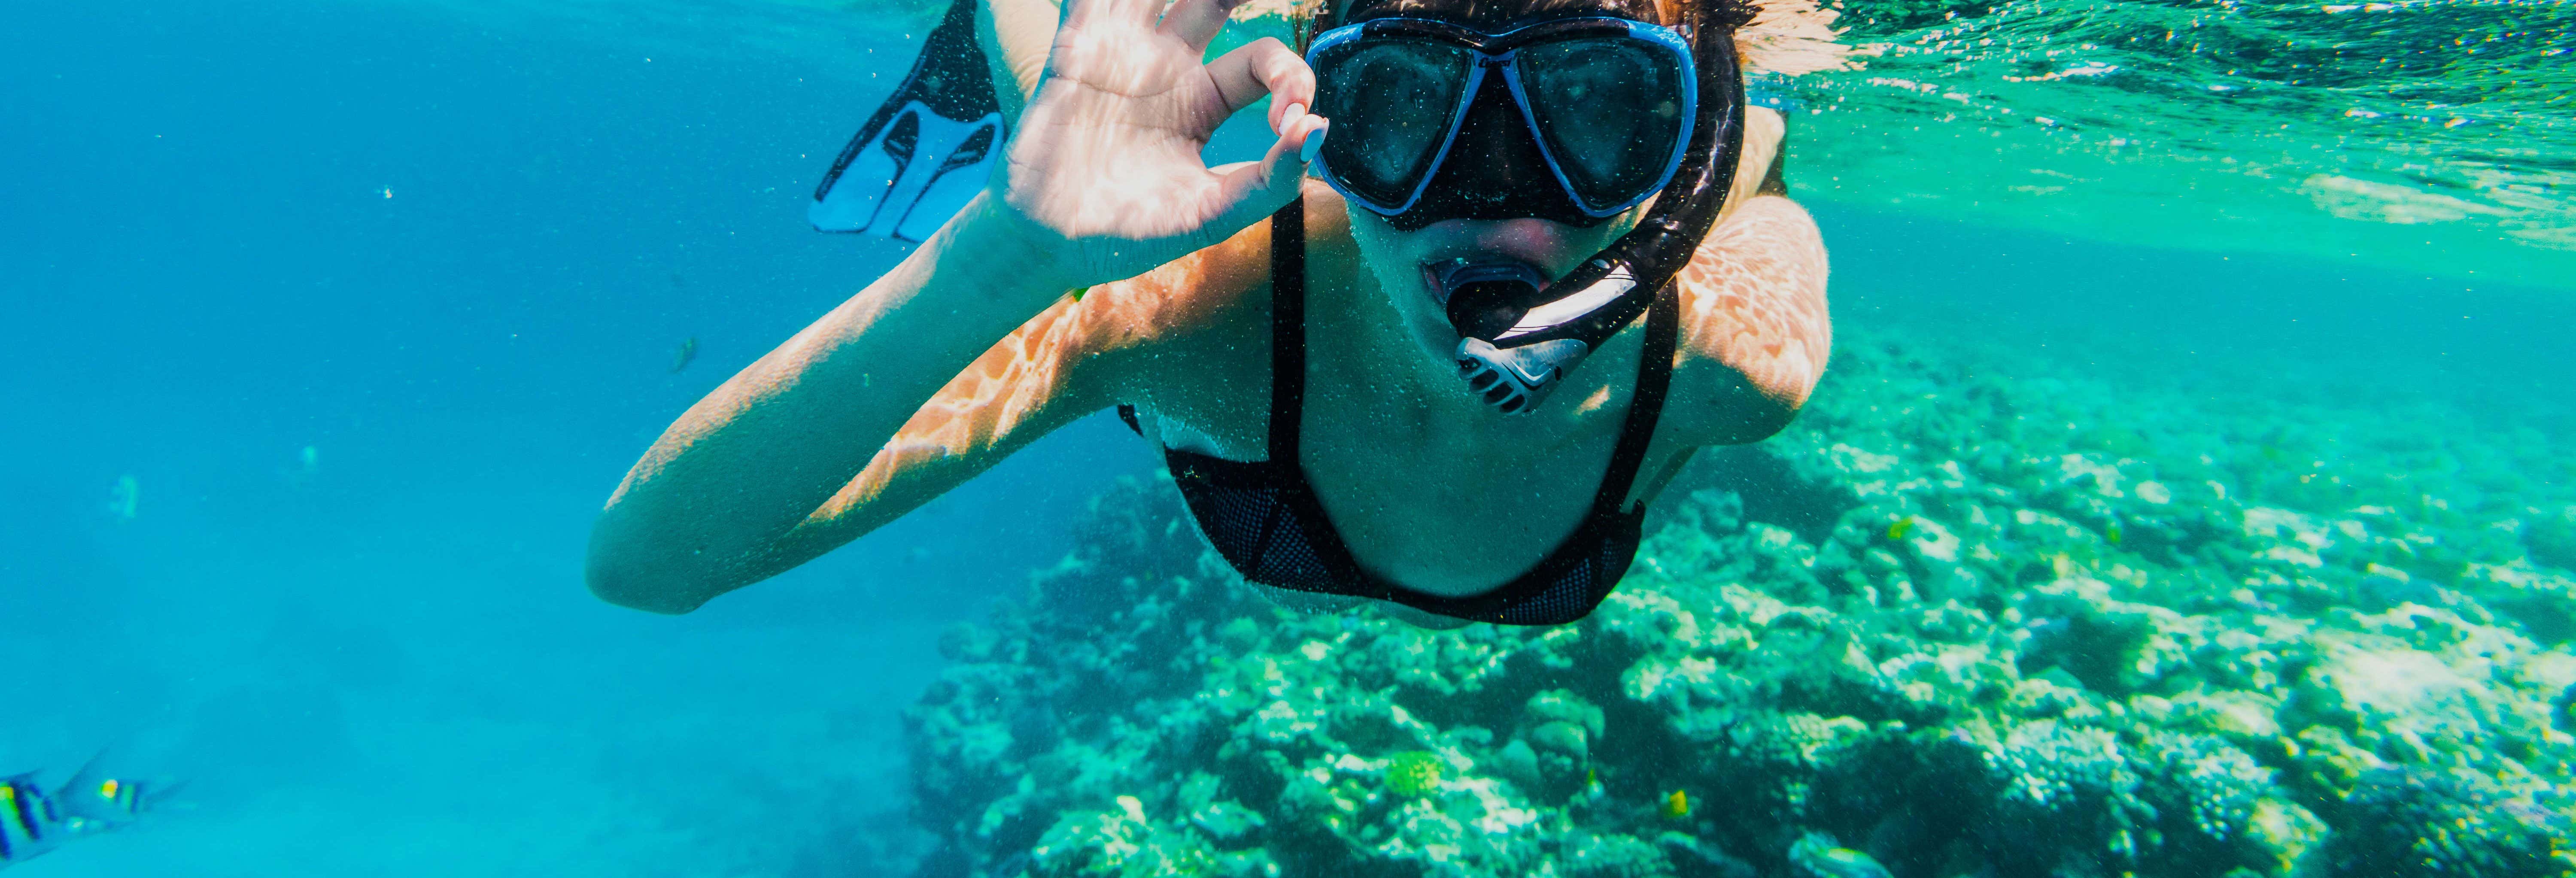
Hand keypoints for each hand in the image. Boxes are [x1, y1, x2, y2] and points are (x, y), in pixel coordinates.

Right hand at [991, 0, 1327, 285]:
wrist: (1051, 245)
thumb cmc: (1131, 233)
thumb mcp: (1212, 215)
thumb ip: (1270, 181)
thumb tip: (1320, 131)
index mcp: (1205, 100)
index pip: (1260, 60)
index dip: (1288, 77)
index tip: (1293, 118)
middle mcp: (1166, 66)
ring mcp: (1120, 53)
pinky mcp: (1074, 52)